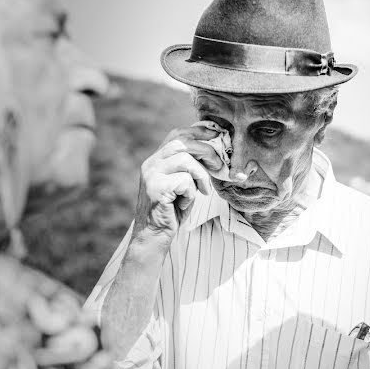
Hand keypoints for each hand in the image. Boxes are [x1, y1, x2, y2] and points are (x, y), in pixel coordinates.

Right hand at [133, 126, 224, 242]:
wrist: (154, 236)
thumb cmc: (172, 212)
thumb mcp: (185, 185)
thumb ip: (192, 168)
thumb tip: (215, 153)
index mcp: (157, 159)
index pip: (177, 135)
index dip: (198, 132)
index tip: (217, 135)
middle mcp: (151, 163)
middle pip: (182, 143)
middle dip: (206, 150)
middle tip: (218, 165)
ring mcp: (151, 175)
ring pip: (185, 161)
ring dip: (200, 176)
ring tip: (202, 191)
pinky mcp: (155, 188)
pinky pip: (184, 181)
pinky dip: (190, 194)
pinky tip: (183, 204)